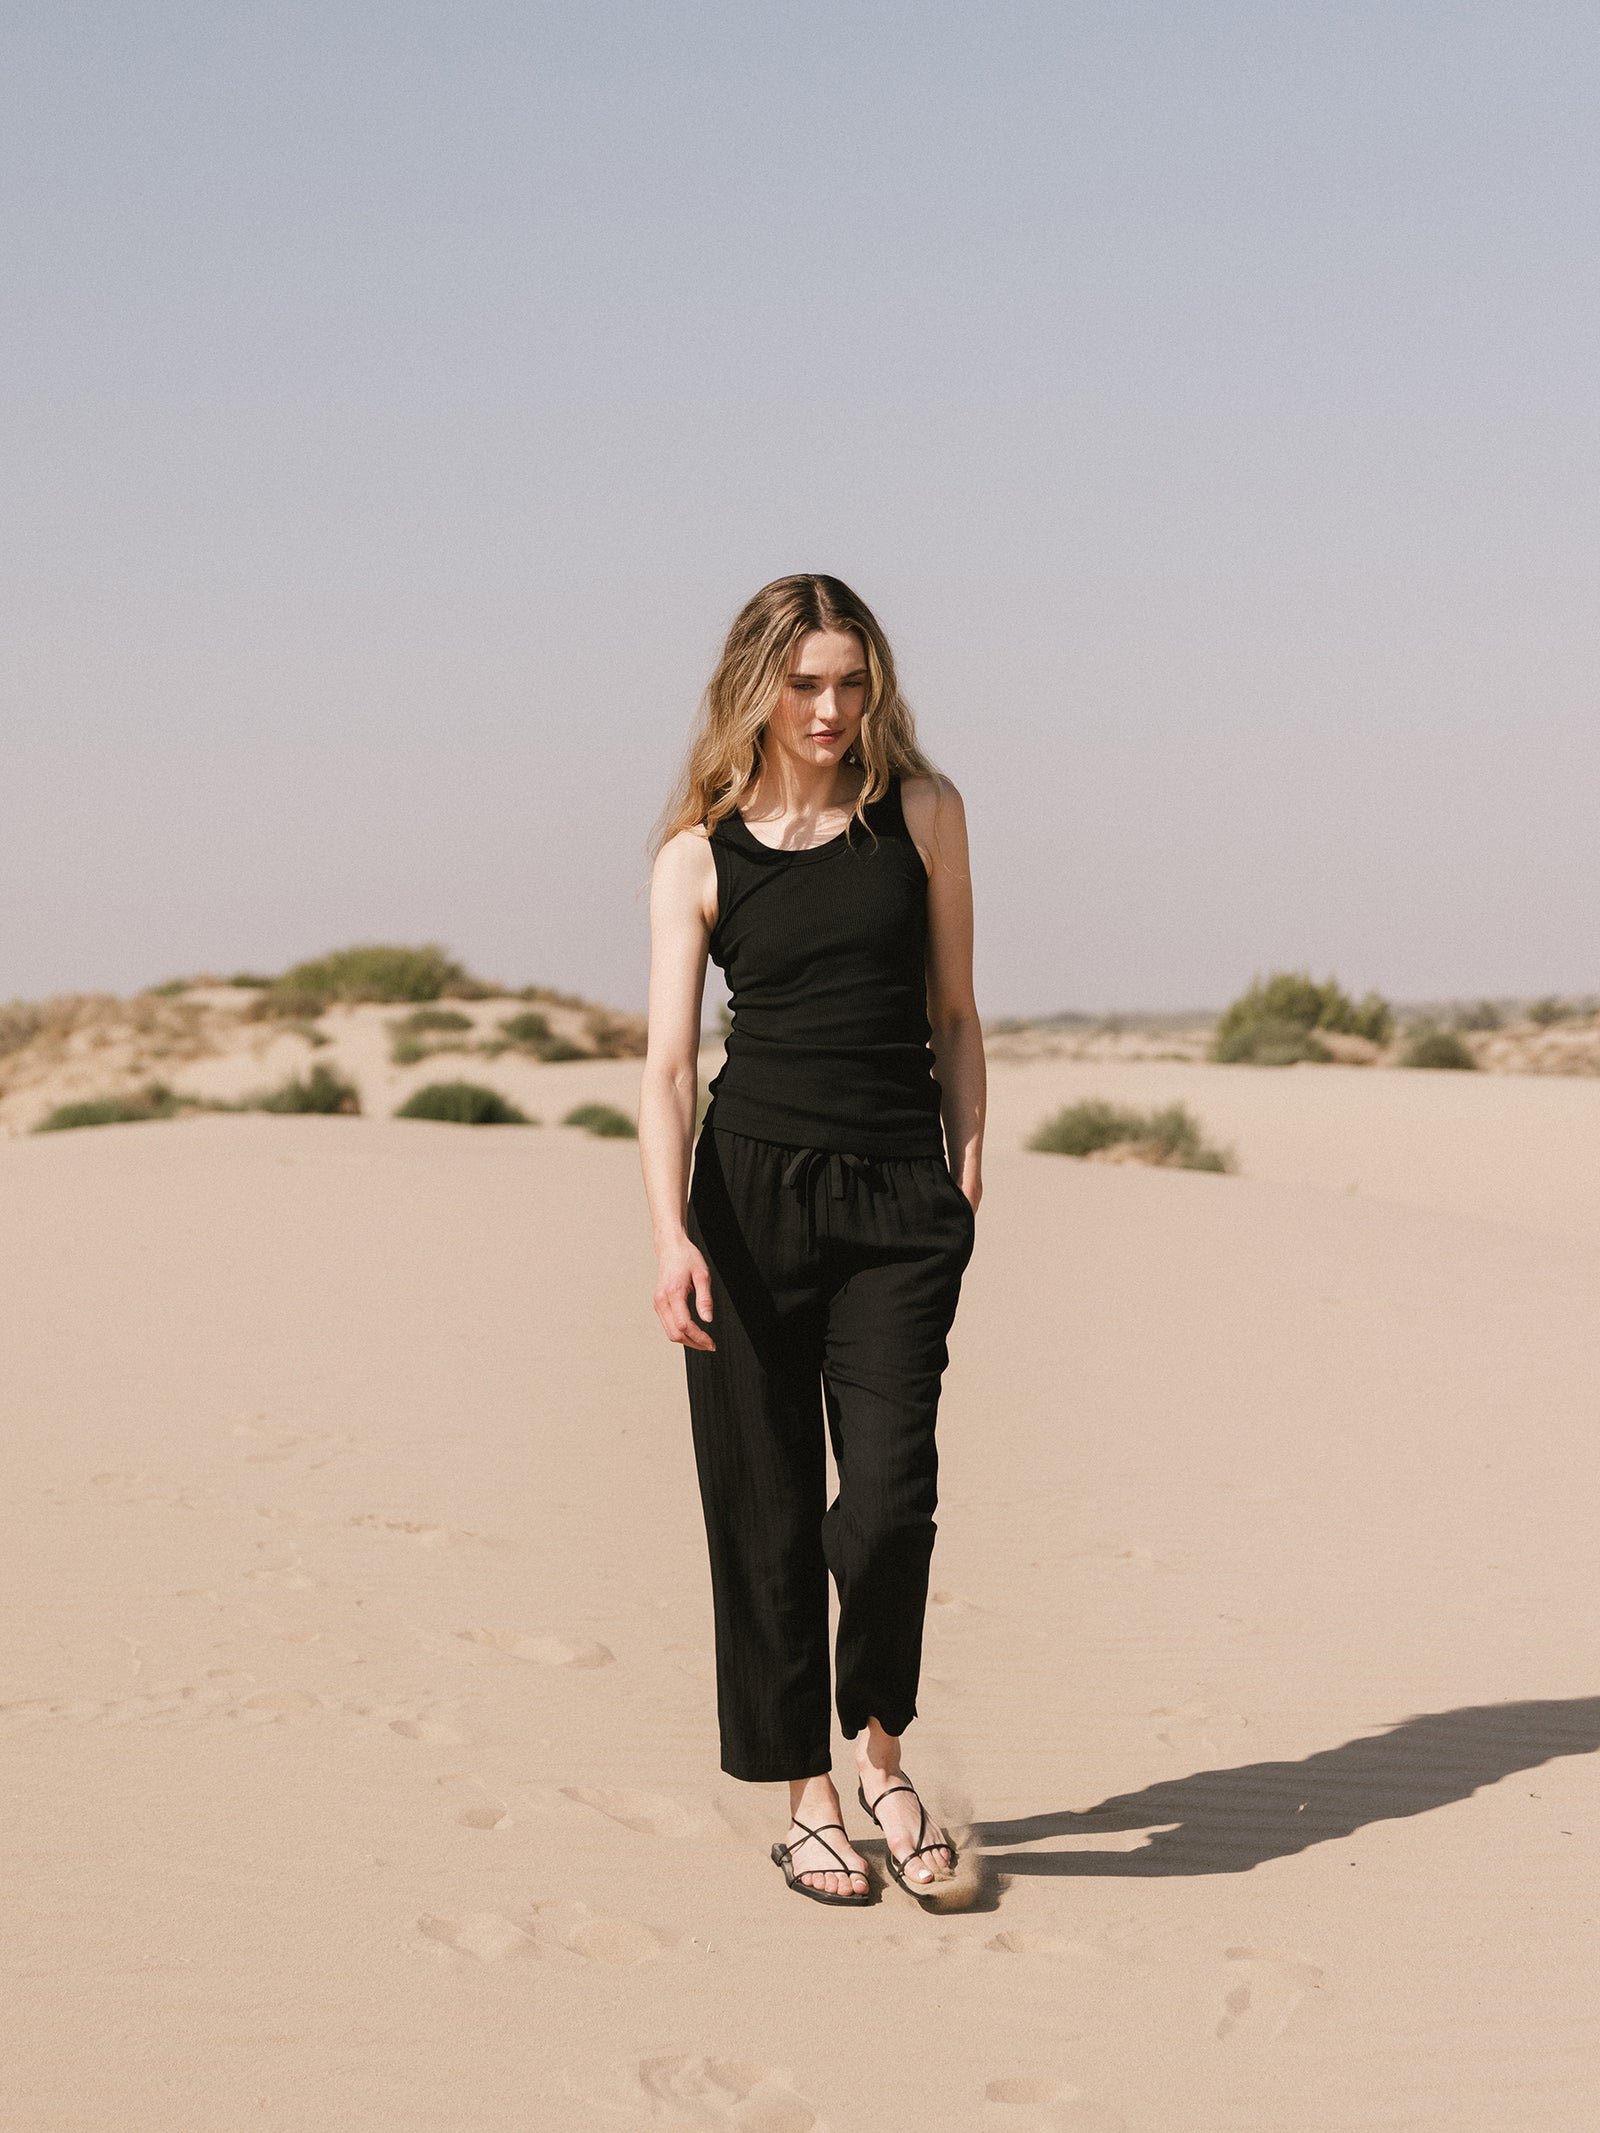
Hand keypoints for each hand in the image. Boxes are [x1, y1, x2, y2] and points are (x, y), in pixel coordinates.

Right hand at [653, 1235, 715, 1349]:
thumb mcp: (702, 1275)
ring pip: (669, 1332)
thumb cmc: (686, 1258)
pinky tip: (692, 1332)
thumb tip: (708, 1319)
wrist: (671, 1248)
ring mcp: (658, 1303)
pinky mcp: (658, 1303)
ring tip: (702, 1341)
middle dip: (693, 1343)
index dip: (699, 1337)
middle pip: (675, 1334)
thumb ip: (705, 1299)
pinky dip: (680, 1332)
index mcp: (673, 1293)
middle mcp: (661, 1300)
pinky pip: (668, 1325)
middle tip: (709, 1345)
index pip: (684, 1325)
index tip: (711, 1342)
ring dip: (686, 1340)